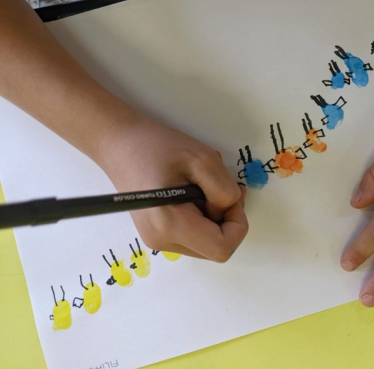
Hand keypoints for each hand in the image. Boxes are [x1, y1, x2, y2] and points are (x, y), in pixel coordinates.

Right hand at [96, 113, 247, 260]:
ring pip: (207, 242)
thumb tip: (230, 208)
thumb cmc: (157, 146)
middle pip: (215, 248)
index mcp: (170, 225)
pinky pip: (194, 235)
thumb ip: (224, 190)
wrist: (120, 142)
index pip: (221, 248)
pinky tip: (193, 193)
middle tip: (220, 187)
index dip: (237, 224)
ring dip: (215, 217)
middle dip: (227, 219)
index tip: (232, 197)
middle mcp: (162, 240)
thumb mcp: (203, 160)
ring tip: (201, 186)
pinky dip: (203, 217)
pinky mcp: (158, 233)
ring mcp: (158, 240)